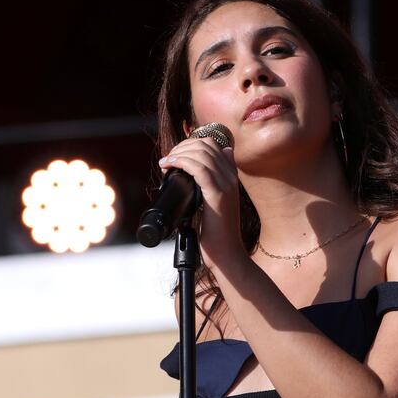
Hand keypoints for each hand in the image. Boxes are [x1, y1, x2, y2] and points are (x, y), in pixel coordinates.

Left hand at [159, 136, 242, 269]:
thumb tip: (197, 172)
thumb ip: (209, 186)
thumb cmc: (217, 234)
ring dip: (179, 153)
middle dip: (182, 146)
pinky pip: (199, 168)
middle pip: (207, 145)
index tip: (176, 156)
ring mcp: (226, 186)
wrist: (226, 254)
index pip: (215, 145)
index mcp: (231, 178)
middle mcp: (231, 178)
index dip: (192, 144)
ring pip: (202, 153)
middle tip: (168, 159)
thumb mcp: (213, 205)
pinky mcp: (218, 195)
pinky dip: (181, 162)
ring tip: (166, 163)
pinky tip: (170, 167)